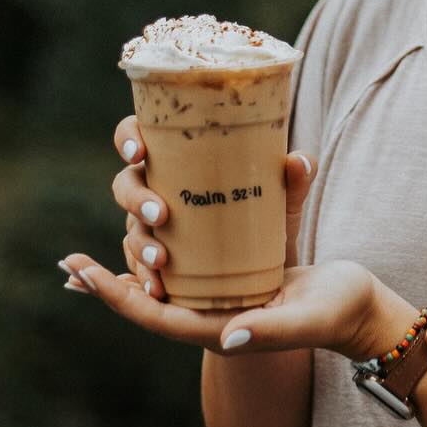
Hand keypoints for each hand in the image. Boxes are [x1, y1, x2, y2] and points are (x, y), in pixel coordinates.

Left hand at [59, 117, 389, 358]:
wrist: (362, 309)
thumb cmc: (336, 314)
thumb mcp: (303, 318)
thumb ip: (268, 329)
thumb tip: (225, 340)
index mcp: (216, 328)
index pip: (150, 316)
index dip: (112, 297)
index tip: (78, 273)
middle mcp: (211, 314)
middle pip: (145, 299)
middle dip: (108, 281)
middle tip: (70, 261)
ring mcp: (222, 295)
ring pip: (163, 279)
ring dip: (131, 260)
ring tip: (99, 242)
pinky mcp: (236, 274)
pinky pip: (190, 261)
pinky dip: (164, 245)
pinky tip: (154, 222)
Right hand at [101, 114, 317, 290]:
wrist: (271, 271)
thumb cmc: (268, 221)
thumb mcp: (283, 203)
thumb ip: (293, 181)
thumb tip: (300, 161)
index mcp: (176, 160)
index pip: (139, 137)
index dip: (128, 138)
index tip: (139, 152)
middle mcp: (156, 190)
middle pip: (126, 185)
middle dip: (136, 199)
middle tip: (162, 215)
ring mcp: (150, 228)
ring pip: (130, 229)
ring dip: (140, 245)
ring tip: (163, 260)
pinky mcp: (154, 263)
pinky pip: (137, 268)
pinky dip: (143, 278)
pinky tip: (158, 289)